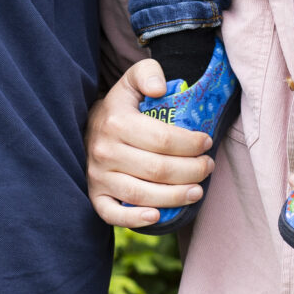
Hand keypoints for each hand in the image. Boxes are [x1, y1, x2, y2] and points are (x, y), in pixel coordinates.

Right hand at [86, 59, 214, 228]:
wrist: (85, 128)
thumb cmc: (120, 107)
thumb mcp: (132, 80)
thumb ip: (148, 73)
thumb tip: (160, 88)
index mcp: (116, 122)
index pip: (162, 139)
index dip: (190, 144)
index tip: (207, 143)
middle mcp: (105, 151)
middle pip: (158, 169)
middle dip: (191, 170)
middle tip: (208, 167)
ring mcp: (98, 176)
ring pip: (141, 194)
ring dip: (174, 196)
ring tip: (197, 191)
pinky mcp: (95, 195)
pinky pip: (112, 214)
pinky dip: (134, 220)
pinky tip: (157, 216)